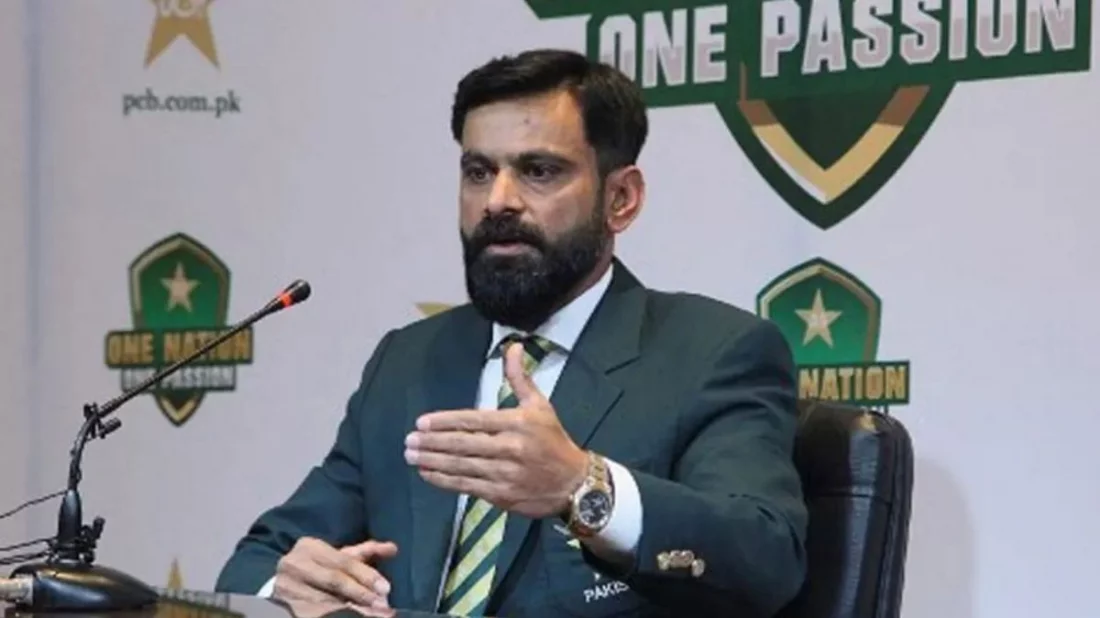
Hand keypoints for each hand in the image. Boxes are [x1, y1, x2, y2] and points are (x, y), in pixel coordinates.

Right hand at [272, 537, 396, 615]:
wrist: (283, 585)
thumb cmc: (318, 568)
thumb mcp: (338, 556)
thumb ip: (365, 552)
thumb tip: (393, 548)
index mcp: (309, 546)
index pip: (343, 561)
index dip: (366, 575)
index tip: (386, 588)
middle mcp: (294, 564)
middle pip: (334, 580)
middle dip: (361, 593)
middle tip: (382, 605)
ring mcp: (286, 587)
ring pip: (325, 601)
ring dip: (352, 610)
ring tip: (373, 615)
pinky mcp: (285, 606)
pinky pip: (315, 613)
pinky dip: (335, 616)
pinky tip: (351, 617)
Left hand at [405, 341, 588, 518]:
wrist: (574, 482)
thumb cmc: (553, 440)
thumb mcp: (540, 405)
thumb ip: (519, 377)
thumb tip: (512, 346)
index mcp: (517, 423)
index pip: (474, 421)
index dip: (445, 422)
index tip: (421, 423)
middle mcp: (510, 448)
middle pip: (463, 445)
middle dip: (432, 443)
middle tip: (408, 441)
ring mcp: (505, 474)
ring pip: (461, 467)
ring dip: (433, 462)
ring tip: (411, 456)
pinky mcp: (502, 495)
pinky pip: (467, 486)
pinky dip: (445, 481)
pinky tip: (428, 474)